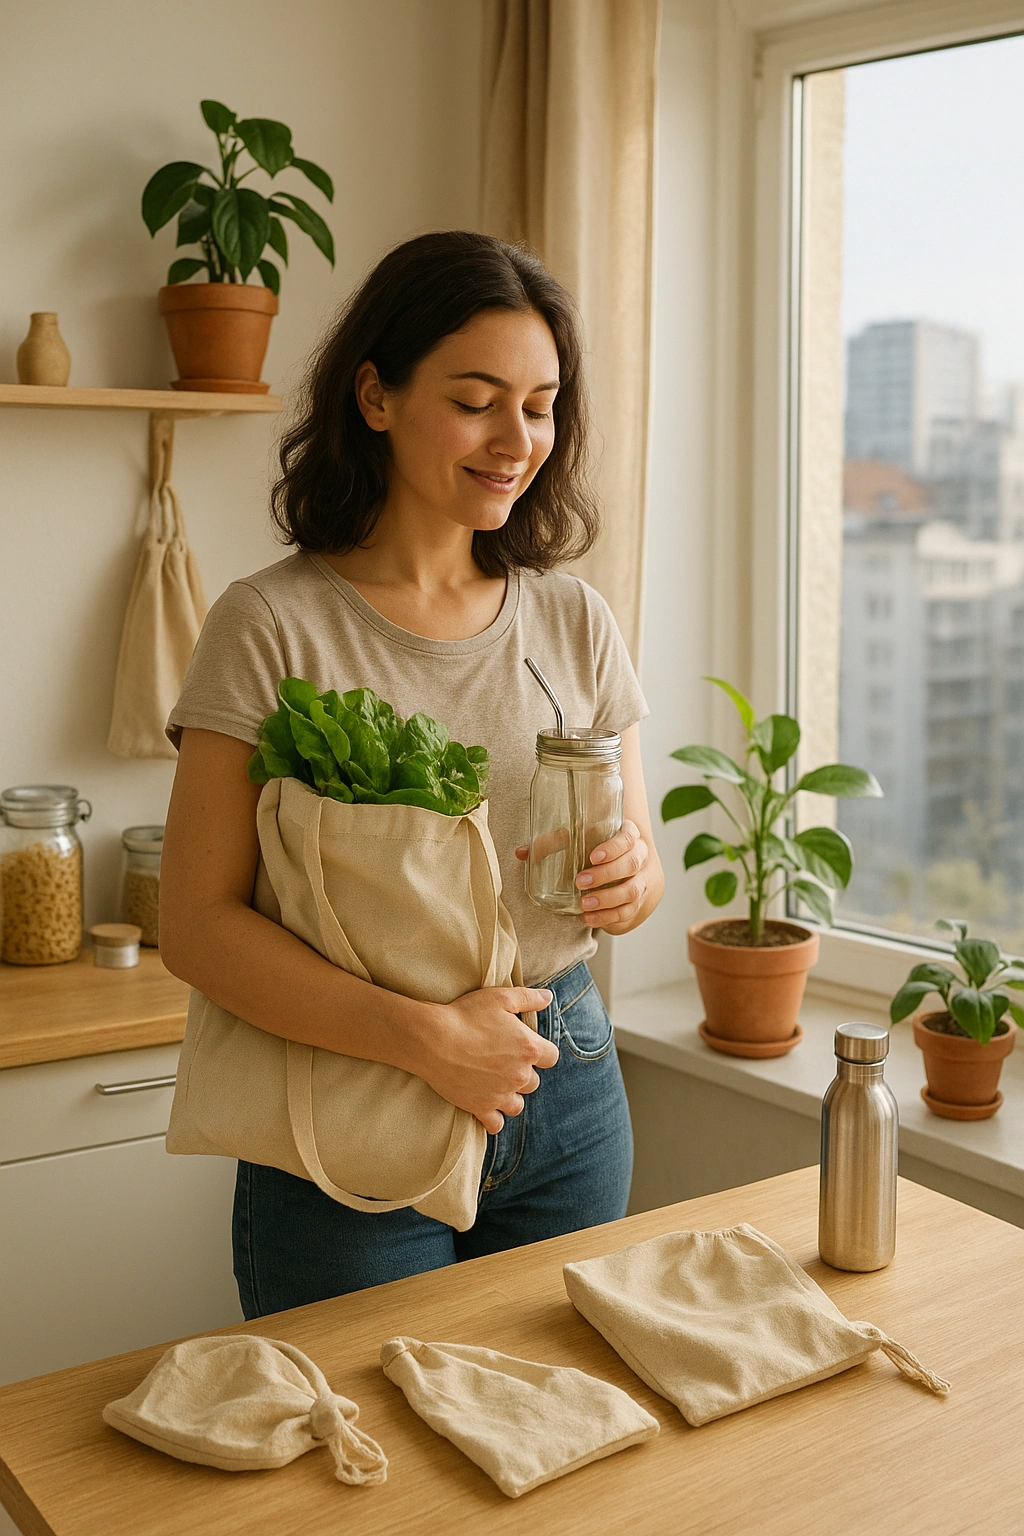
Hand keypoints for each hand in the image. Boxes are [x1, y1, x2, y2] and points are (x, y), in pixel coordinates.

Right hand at [410, 987, 557, 1134]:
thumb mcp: (500, 997)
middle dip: (522, 1073)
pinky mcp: (481, 1107)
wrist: (433, 1040)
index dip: (540, 1051)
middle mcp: (519, 1075)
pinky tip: (487, 1106)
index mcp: (528, 1048)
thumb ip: (529, 998)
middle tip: (503, 1062)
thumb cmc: (466, 1015)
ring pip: (517, 1104)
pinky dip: (494, 1118)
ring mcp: (500, 1094)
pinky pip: (496, 1124)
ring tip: (496, 1084)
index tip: (525, 1046)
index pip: (551, 1057)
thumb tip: (548, 997)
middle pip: (534, 1082)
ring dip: (511, 1096)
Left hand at [516, 820, 649, 933]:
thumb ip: (553, 843)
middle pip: (631, 864)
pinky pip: (627, 911)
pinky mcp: (638, 902)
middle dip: (606, 875)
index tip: (593, 856)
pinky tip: (590, 918)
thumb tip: (522, 853)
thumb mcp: (579, 841)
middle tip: (580, 882)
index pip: (628, 837)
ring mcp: (641, 881)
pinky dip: (608, 917)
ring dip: (607, 899)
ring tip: (584, 905)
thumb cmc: (598, 849)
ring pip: (632, 891)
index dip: (613, 847)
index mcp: (628, 836)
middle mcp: (640, 857)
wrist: (629, 869)